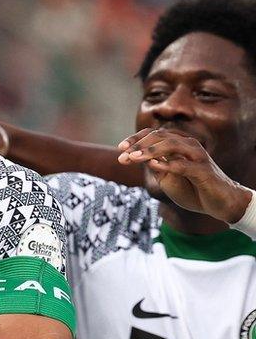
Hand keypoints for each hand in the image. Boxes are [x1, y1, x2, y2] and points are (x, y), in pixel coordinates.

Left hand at [118, 128, 251, 222]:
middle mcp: (188, 145)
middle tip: (123, 155)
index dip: (136, 139)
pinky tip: (154, 165)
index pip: (154, 134)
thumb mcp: (167, 178)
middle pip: (160, 136)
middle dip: (138, 144)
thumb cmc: (192, 190)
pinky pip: (184, 164)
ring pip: (171, 144)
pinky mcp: (204, 170)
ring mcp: (197, 156)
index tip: (120, 149)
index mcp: (178, 145)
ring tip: (134, 158)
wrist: (218, 204)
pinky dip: (168, 164)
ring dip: (150, 150)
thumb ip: (154, 167)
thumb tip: (136, 157)